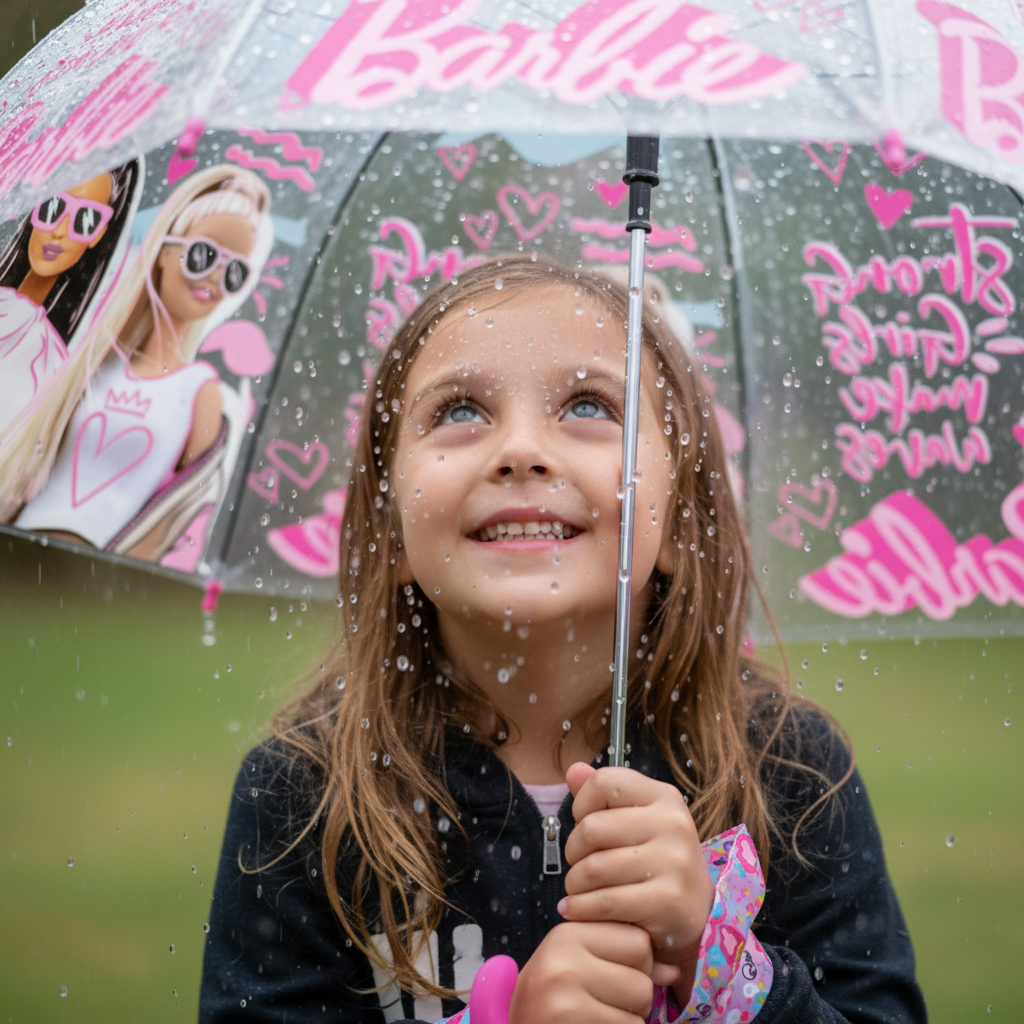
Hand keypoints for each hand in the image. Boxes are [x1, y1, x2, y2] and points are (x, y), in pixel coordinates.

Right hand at [509, 921, 654, 1023]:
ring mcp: (564, 996)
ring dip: (629, 1019)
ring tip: (599, 1015)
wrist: (518, 1022)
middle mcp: (564, 960)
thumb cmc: (555, 996)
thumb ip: (625, 961)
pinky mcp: (568, 1021)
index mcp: (568, 934)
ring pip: (639, 1009)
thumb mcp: (582, 965)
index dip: (639, 964)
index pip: (638, 941)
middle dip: (635, 996)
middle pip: (643, 978)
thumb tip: (674, 972)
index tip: (615, 974)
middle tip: (606, 1002)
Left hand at [559, 763, 714, 1004]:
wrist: (696, 912)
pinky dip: (580, 908)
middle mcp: (674, 825)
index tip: (585, 824)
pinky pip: (603, 902)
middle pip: (590, 828)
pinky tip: (575, 909)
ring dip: (574, 884)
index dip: (581, 804)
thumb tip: (573, 769)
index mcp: (664, 797)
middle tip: (579, 864)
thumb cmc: (656, 859)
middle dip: (573, 851)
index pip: (604, 782)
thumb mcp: (637, 819)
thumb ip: (603, 793)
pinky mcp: (667, 902)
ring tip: (578, 889)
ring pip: (592, 869)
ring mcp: (674, 864)